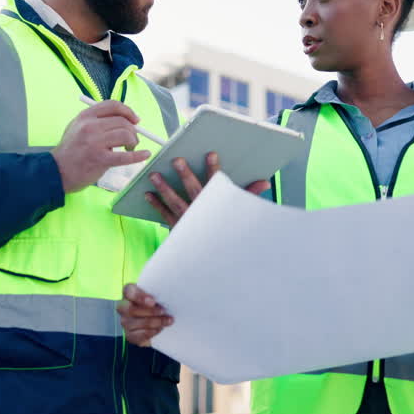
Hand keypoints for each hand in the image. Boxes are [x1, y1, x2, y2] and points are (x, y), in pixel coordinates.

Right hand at [51, 101, 151, 193]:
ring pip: (126, 135)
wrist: (56, 171)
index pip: (113, 105)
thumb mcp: (77, 127)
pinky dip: (139, 155)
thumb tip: (125, 119)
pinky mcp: (100, 159)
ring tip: (130, 149)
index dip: (128, 111)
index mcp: (85, 116)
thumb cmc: (70, 151)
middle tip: (132, 140)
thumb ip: (97, 121)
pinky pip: (125, 156)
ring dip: (134, 142)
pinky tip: (145, 155)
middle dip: (133, 130)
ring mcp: (95, 143)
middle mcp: (90, 126)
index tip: (136, 120)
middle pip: (122, 121)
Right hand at [117, 283, 171, 346]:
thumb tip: (171, 292)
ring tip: (168, 320)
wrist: (157, 321)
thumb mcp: (158, 295)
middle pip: (130, 309)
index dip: (139, 296)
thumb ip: (159, 292)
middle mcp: (123, 307)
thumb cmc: (157, 303)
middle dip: (149, 311)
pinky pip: (137, 335)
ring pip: (134, 323)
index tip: (153, 301)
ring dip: (154, 322)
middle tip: (163, 311)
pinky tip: (160, 329)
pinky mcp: (129, 335)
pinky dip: (150, 332)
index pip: (129, 291)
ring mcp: (125, 321)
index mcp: (129, 293)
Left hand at [145, 152, 270, 226]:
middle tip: (176, 160)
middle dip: (184, 174)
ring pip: (174, 201)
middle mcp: (201, 212)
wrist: (213, 260)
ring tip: (153, 175)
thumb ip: (249, 195)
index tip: (210, 154)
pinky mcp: (177, 229)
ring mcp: (188, 221)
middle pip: (193, 190)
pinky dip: (156, 205)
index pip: (216, 184)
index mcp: (215, 206)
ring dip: (163, 188)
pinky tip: (148, 194)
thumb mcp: (239, 213)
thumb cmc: (224, 231)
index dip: (214, 169)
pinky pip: (165, 215)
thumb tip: (264, 182)